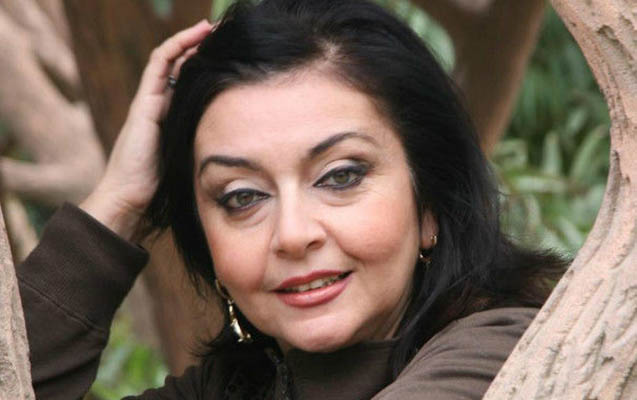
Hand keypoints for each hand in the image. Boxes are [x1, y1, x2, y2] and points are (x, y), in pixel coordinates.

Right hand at [80, 19, 212, 240]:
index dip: (207, 66)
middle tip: (226, 34)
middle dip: (201, 48)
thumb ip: (205, 146)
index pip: (188, 82)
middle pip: (180, 67)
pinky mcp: (143, 102)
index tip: (231, 56)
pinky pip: (159, 65)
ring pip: (169, 59)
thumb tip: (240, 147)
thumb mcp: (191, 160)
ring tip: (212, 27)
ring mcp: (148, 101)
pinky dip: (176, 47)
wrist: (131, 199)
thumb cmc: (162, 188)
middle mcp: (158, 105)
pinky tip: (195, 36)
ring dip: (190, 40)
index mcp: (170, 118)